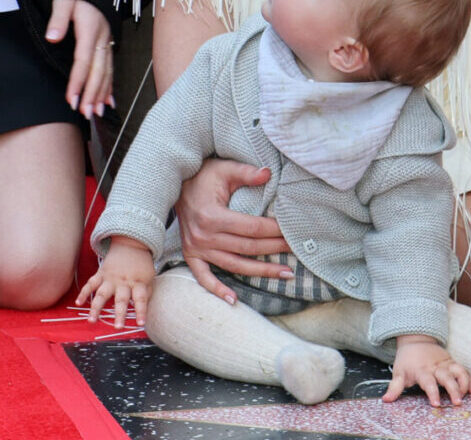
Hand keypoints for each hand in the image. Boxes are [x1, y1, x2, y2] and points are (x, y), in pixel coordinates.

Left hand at [45, 0, 112, 118]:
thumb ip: (59, 18)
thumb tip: (52, 37)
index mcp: (90, 29)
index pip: (83, 60)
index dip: (78, 81)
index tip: (71, 99)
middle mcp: (102, 38)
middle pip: (98, 70)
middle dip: (92, 94)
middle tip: (85, 113)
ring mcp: (107, 41)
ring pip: (107, 71)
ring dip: (102, 93)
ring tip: (96, 112)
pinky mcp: (108, 42)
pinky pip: (111, 67)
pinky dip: (110, 85)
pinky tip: (108, 100)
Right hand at [75, 241, 153, 327]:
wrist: (131, 243)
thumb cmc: (141, 265)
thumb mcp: (149, 277)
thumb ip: (146, 293)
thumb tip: (142, 310)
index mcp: (138, 282)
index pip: (141, 299)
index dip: (141, 311)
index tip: (141, 324)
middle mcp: (123, 281)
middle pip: (121, 299)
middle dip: (119, 314)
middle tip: (118, 327)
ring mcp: (110, 278)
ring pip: (102, 294)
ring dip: (96, 308)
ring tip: (92, 320)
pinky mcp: (101, 273)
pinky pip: (91, 284)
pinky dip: (83, 293)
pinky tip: (78, 303)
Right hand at [175, 159, 290, 302]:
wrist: (174, 185)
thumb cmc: (203, 176)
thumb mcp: (225, 169)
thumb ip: (246, 172)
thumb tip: (268, 173)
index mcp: (212, 216)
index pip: (251, 228)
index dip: (274, 231)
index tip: (291, 231)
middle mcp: (204, 236)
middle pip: (248, 248)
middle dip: (275, 249)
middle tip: (297, 250)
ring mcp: (197, 248)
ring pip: (234, 265)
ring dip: (261, 271)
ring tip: (285, 274)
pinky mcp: (191, 255)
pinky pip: (204, 277)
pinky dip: (217, 290)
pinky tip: (234, 300)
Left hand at [385, 336, 470, 404]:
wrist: (416, 340)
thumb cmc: (407, 359)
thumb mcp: (399, 372)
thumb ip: (395, 387)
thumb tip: (386, 399)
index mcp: (422, 370)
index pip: (428, 382)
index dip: (432, 393)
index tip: (436, 404)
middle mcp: (435, 367)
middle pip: (447, 377)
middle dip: (453, 389)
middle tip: (457, 402)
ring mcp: (445, 364)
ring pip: (459, 372)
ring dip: (465, 383)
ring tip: (468, 396)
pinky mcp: (452, 362)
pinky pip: (463, 370)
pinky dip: (470, 380)